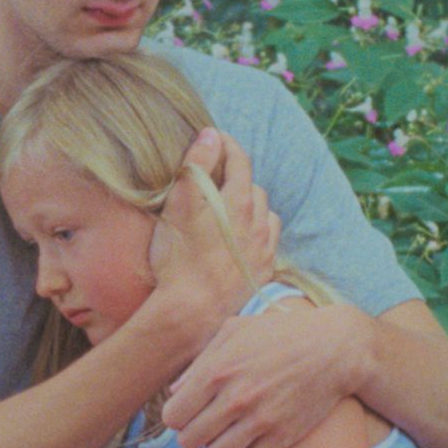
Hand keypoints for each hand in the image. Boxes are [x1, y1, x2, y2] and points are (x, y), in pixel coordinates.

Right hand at [148, 129, 279, 339]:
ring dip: (251, 206)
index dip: (227, 145)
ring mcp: (263, 248)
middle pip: (253, 186)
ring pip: (265, 214)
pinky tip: (242, 240)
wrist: (192, 311)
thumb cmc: (179, 257)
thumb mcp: (179, 204)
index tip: (216, 140)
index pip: (240, 159)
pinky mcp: (262, 271)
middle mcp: (258, 221)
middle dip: (237, 177)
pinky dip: (258, 233)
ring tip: (230, 211)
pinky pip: (268, 242)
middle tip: (215, 180)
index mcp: (238, 200)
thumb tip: (212, 135)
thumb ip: (196, 165)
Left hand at [161, 302, 377, 447]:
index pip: (173, 415)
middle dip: (193, 435)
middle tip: (207, 425)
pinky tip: (249, 442)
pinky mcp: (283, 436)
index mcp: (216, 370)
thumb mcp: (234, 332)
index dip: (178, 416)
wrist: (333, 349)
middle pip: (189, 441)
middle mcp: (235, 398)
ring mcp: (259, 420)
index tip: (189, 411)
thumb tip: (175, 391)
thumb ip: (200, 361)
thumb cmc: (279, 334)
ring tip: (227, 435)